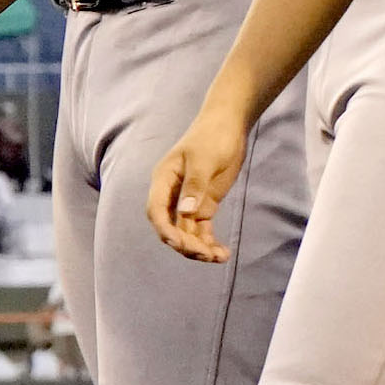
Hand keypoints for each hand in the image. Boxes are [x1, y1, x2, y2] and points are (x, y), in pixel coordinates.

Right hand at [146, 113, 247, 263]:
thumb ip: (195, 185)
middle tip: (207, 254)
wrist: (228, 126)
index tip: (179, 243)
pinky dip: (209, 242)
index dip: (165, 229)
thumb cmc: (212, 137)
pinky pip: (201, 229)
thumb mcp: (204, 160)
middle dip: (185, 244)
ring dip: (199, 248)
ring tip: (219, 258)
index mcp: (163, 181)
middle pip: (170, 227)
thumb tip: (185, 212)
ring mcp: (187, 202)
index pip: (156, 211)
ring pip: (186, 232)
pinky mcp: (203, 205)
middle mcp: (171, 195)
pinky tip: (222, 253)